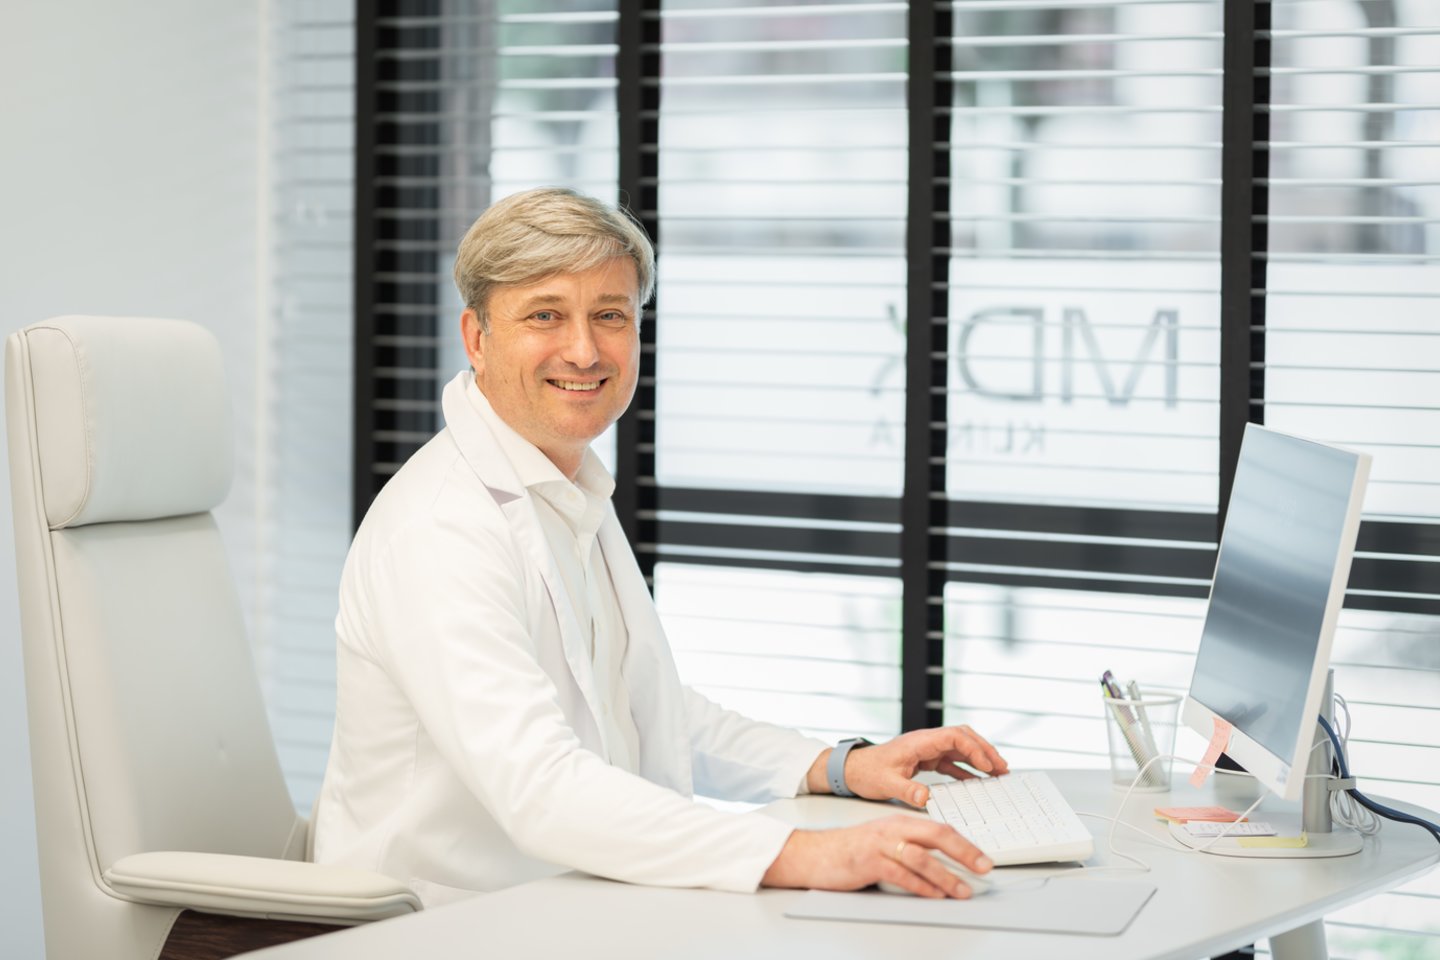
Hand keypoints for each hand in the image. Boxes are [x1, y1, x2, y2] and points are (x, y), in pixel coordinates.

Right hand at [761, 816, 991, 898]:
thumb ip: (912, 845)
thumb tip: (945, 860)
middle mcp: (893, 829)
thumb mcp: (885, 840)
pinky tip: (934, 895)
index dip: (966, 843)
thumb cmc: (851, 850)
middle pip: (937, 836)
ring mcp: (881, 845)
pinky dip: (921, 887)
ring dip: (947, 876)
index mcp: (899, 822)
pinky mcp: (869, 862)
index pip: (940, 828)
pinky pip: (901, 875)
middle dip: (965, 853)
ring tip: (963, 891)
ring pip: (922, 858)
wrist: (814, 853)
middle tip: (984, 867)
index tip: (984, 858)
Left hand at [810, 726, 1009, 807]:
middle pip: (962, 737)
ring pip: (960, 747)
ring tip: (999, 772)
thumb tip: (925, 798)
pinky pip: (952, 761)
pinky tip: (978, 781)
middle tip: (1002, 767)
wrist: (851, 771)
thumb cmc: (866, 773)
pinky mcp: (925, 759)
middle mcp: (925, 742)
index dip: (973, 749)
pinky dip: (967, 769)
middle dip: (984, 749)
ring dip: (979, 757)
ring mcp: (926, 749)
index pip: (954, 737)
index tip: (987, 766)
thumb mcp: (885, 784)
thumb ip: (906, 790)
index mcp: (918, 742)